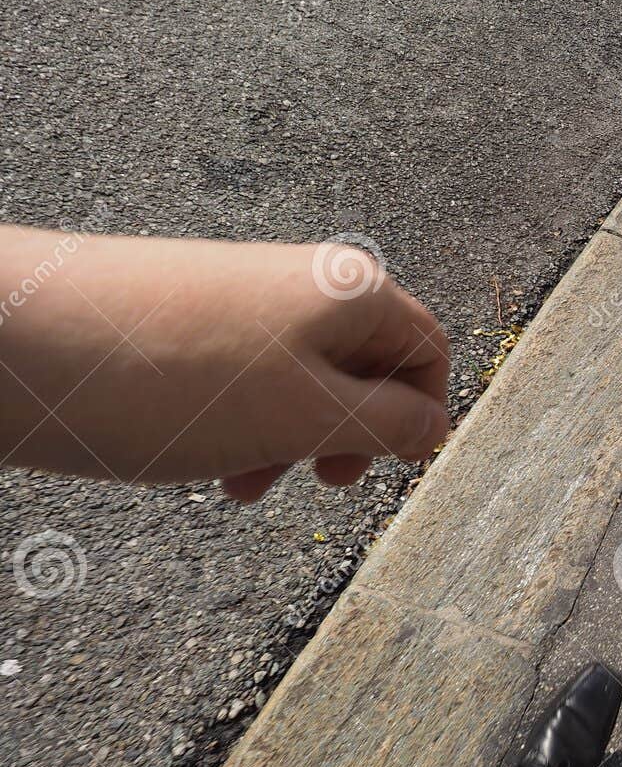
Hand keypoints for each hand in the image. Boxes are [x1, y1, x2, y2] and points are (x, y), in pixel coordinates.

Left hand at [0, 226, 449, 500]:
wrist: (21, 341)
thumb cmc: (173, 379)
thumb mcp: (310, 418)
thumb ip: (390, 426)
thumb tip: (435, 427)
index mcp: (348, 290)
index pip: (427, 348)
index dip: (421, 414)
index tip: (393, 468)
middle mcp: (300, 283)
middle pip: (365, 365)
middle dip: (351, 434)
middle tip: (323, 480)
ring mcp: (240, 300)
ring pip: (301, 381)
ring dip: (292, 441)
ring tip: (248, 483)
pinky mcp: (187, 322)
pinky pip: (245, 381)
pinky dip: (243, 427)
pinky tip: (207, 460)